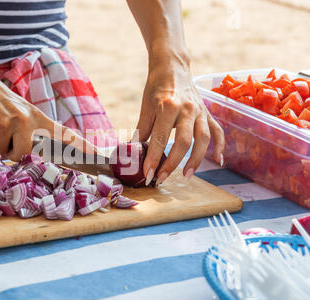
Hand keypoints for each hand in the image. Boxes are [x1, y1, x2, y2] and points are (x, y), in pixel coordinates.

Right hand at [0, 68, 93, 160]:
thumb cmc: (0, 100)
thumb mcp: (23, 111)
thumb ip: (33, 130)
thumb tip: (35, 154)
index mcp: (38, 117)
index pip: (63, 133)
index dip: (80, 145)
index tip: (96, 155)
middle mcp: (26, 120)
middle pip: (22, 155)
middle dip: (11, 152)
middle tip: (6, 136)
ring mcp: (7, 122)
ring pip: (1, 152)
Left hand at [134, 60, 224, 184]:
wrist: (173, 67)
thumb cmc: (156, 87)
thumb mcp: (146, 107)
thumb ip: (142, 130)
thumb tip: (132, 152)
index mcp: (168, 106)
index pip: (160, 138)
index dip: (154, 158)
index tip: (148, 173)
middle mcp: (187, 109)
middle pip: (184, 141)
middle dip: (172, 163)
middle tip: (162, 178)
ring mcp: (200, 111)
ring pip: (203, 139)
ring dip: (196, 159)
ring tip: (186, 176)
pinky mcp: (208, 113)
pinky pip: (218, 131)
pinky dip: (220, 146)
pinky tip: (219, 161)